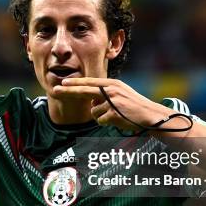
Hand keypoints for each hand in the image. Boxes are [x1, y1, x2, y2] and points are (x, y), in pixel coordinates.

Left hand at [52, 77, 171, 129]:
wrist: (150, 116)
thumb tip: (91, 100)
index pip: (89, 82)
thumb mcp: (120, 94)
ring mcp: (112, 102)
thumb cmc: (134, 107)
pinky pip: (100, 120)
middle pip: (84, 91)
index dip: (75, 83)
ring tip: (115, 116)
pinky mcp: (113, 114)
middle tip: (55, 91)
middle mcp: (111, 90)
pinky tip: (117, 121)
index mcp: (112, 84)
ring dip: (100, 116)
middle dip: (68, 92)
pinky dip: (106, 123)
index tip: (62, 83)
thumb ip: (105, 94)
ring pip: (93, 112)